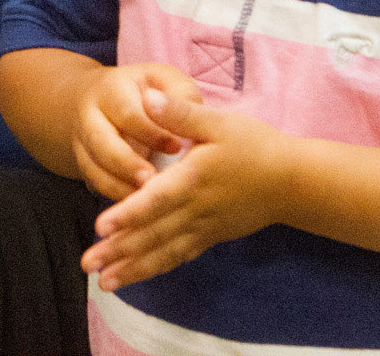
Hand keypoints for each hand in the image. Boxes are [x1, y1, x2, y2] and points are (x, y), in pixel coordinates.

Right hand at [71, 63, 202, 201]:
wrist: (96, 98)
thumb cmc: (144, 91)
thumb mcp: (163, 80)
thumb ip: (180, 94)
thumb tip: (193, 116)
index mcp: (111, 89)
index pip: (128, 113)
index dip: (151, 132)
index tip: (176, 147)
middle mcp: (89, 115)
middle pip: (101, 142)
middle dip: (126, 164)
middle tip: (153, 182)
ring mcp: (82, 141)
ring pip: (93, 167)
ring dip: (119, 186)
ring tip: (146, 200)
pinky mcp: (83, 163)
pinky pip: (94, 184)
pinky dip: (114, 196)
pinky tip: (137, 206)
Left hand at [82, 90, 291, 290]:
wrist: (292, 182)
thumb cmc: (255, 146)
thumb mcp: (219, 121)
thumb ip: (180, 113)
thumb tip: (147, 97)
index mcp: (193, 179)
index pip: (156, 200)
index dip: (128, 214)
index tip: (101, 226)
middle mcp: (195, 209)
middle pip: (152, 234)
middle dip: (118, 251)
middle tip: (87, 264)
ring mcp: (203, 228)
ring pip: (163, 252)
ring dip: (132, 268)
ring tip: (104, 282)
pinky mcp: (210, 237)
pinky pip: (179, 256)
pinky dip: (155, 268)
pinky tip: (135, 277)